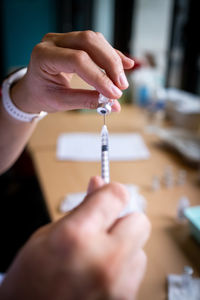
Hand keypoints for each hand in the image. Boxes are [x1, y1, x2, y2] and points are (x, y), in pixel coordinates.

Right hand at [0, 177, 149, 299]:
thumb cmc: (29, 282)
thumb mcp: (46, 235)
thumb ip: (80, 209)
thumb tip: (98, 185)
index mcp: (77, 237)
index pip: (116, 196)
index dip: (110, 192)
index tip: (106, 196)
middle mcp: (104, 261)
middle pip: (140, 221)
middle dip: (122, 220)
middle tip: (103, 228)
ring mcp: (118, 285)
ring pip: (141, 248)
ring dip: (124, 247)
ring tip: (97, 256)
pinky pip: (136, 271)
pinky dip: (123, 267)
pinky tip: (101, 272)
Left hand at [11, 31, 133, 113]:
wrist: (34, 88)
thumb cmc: (42, 94)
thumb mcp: (59, 102)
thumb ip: (84, 101)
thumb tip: (110, 103)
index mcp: (44, 56)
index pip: (77, 60)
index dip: (98, 77)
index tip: (113, 93)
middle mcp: (54, 42)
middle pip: (88, 42)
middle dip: (110, 64)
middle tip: (121, 86)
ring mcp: (64, 39)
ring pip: (95, 40)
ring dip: (113, 59)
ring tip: (121, 82)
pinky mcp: (75, 41)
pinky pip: (97, 44)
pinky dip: (112, 55)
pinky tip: (125, 64)